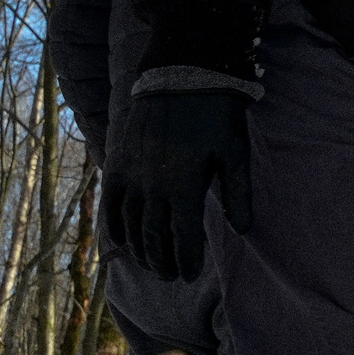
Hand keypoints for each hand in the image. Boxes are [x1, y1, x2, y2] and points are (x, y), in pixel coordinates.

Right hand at [102, 89, 253, 280]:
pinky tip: (121, 240)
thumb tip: (243, 230)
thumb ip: (238, 195)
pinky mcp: (117, 161)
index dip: (186, 260)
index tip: (190, 276)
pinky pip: (110, 202)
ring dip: (139, 249)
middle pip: (153, 235)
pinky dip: (113, 225)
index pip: (183, 236)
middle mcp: (152, 184)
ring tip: (151, 265)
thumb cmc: (216, 117)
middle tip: (170, 277)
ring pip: (130, 223)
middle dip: (162, 261)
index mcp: (185, 185)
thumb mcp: (235, 154)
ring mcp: (131, 173)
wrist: (182, 77)